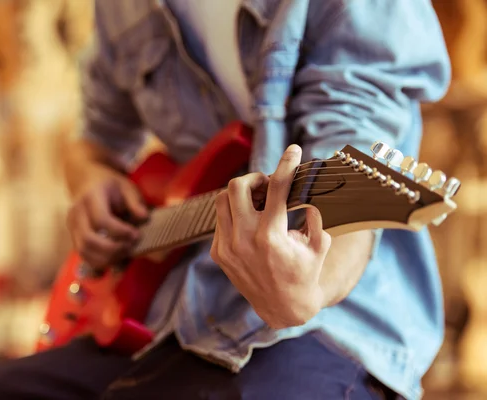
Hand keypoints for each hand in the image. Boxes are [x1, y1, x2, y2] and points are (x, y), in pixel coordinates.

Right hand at [67, 162, 148, 269]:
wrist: (87, 181)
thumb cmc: (110, 185)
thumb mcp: (126, 186)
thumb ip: (135, 201)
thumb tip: (143, 217)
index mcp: (91, 197)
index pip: (101, 220)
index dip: (120, 232)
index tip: (136, 235)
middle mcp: (77, 213)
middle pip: (89, 240)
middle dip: (113, 250)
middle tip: (131, 247)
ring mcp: (72, 226)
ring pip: (83, 251)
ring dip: (106, 259)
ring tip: (125, 255)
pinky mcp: (74, 237)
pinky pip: (83, 256)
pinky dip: (99, 263)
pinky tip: (115, 260)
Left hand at [211, 145, 331, 328]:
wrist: (282, 308)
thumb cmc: (305, 274)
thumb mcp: (320, 244)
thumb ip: (316, 213)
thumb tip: (311, 186)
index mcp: (271, 236)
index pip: (277, 188)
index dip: (286, 164)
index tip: (293, 150)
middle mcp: (244, 240)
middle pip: (237, 186)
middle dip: (254, 178)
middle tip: (267, 183)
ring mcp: (227, 247)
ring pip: (222, 200)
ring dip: (240, 193)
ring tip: (257, 199)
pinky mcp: (218, 253)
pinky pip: (220, 220)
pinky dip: (234, 213)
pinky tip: (249, 219)